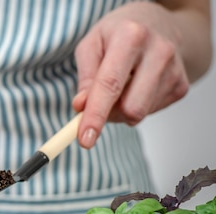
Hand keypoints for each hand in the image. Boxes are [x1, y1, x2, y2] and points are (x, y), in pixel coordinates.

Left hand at [72, 2, 192, 148]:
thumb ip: (85, 76)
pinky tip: (136, 86)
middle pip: (130, 107)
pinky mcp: (182, 86)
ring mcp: (175, 70)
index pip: (110, 85)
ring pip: (139, 114)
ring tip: (120, 86)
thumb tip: (81, 106)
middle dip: (108, 115)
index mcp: (131, 36)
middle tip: (97, 104)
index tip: (85, 140)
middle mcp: (159, 51)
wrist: (157, 23)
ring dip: (120, 110)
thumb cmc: (117, 34)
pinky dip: (136, 106)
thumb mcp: (91, 45)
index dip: (96, 116)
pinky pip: (150, 112)